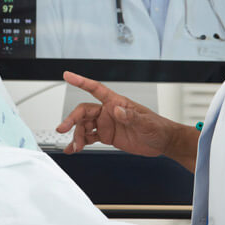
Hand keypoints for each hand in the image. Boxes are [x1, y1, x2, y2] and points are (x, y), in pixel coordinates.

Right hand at [56, 71, 175, 156]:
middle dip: (71, 119)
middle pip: (84, 111)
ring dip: (76, 136)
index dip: (81, 81)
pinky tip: (73, 149)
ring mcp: (106, 124)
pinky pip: (88, 138)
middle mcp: (108, 111)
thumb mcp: (146, 122)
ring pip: (84, 126)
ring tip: (74, 147)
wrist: (162, 143)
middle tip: (62, 128)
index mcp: (116, 102)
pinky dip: (79, 143)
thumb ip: (131, 116)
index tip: (67, 75)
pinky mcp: (106, 135)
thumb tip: (116, 111)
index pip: (96, 89)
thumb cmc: (157, 128)